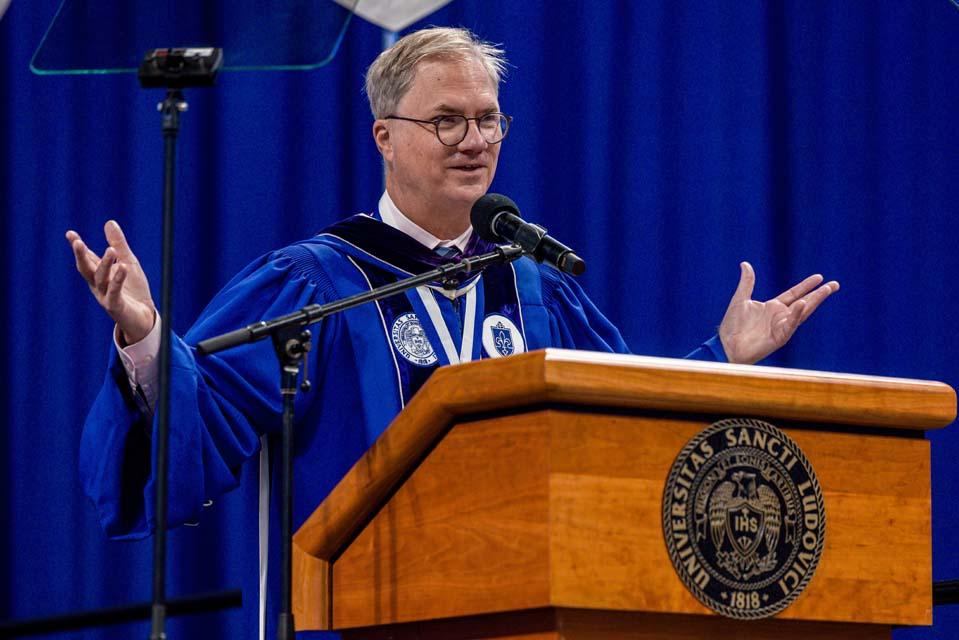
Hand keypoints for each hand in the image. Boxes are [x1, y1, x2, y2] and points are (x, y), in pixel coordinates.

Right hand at [66, 220, 155, 344]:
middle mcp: (98, 285)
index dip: (79, 247)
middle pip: (86, 269)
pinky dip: (118, 280)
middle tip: (77, 242)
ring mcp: (105, 296)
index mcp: (99, 274)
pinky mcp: (116, 306)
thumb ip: (119, 245)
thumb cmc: (133, 290)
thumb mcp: (128, 262)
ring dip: (105, 264)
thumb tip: (109, 222)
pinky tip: (123, 268)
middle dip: (81, 256)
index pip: (87, 258)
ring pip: (101, 279)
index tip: (70, 233)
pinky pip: (115, 292)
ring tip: (111, 250)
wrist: (143, 317)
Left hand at [719, 262, 838, 364]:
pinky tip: (802, 304)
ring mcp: (781, 327)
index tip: (819, 277)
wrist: (726, 345)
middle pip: (804, 303)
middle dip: (819, 294)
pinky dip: (796, 314)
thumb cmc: (733, 326)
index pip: (794, 294)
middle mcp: (780, 316)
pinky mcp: (779, 338)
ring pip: (802, 313)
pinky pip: (790, 325)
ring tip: (826, 290)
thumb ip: (747, 283)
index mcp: (773, 307)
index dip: (806, 286)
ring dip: (814, 302)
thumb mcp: (740, 299)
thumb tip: (745, 264)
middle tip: (835, 284)